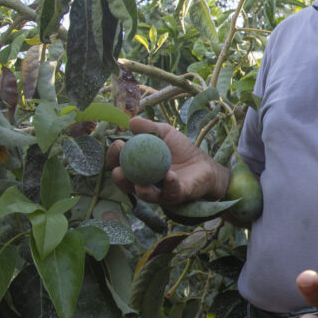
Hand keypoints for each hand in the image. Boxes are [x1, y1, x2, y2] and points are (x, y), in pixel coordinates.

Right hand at [106, 116, 229, 204]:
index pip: (118, 165)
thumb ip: (148, 128)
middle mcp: (143, 183)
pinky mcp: (177, 195)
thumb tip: (131, 122)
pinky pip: (171, 192)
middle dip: (119, 176)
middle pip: (125, 184)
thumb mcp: (164, 133)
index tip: (118, 144)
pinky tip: (170, 175)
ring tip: (139, 182)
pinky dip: (170, 184)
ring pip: (145, 194)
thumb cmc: (180, 150)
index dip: (114, 157)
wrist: (204, 164)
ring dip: (140, 188)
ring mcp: (160, 192)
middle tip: (119, 167)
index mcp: (136, 168)